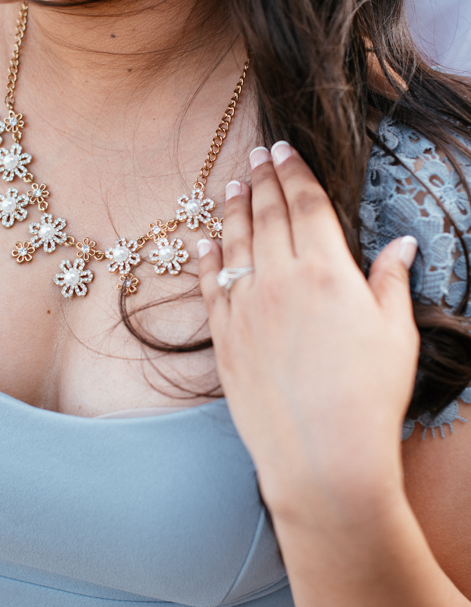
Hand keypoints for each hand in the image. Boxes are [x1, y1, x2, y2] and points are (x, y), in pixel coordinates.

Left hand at [198, 143, 419, 520]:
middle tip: (257, 154)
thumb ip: (390, 282)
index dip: (294, 172)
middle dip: (263, 178)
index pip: (306, 204)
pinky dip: (207, 259)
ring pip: (235, 243)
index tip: (284, 149)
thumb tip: (401, 245)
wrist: (320, 457)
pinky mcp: (224, 338)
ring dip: (233, 209)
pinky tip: (205, 242)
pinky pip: (210, 286)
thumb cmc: (368, 397)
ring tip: (232, 184)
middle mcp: (279, 279)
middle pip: (267, 214)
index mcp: (325, 270)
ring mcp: (246, 307)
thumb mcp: (395, 334)